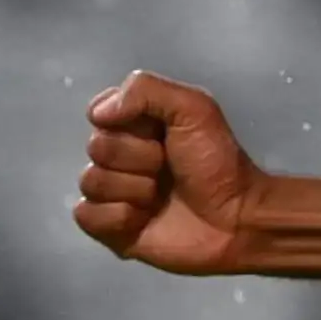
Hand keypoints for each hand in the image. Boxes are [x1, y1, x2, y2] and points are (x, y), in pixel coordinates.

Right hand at [73, 70, 265, 275]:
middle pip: (96, 146)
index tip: (157, 129)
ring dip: (134, 189)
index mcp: (136, 123)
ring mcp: (113, 193)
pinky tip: (144, 220)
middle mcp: (119, 155)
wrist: (234, 219)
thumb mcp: (194, 107)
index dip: (124, 121)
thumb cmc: (217, 161)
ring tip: (160, 196)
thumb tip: (98, 113)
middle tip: (167, 167)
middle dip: (139, 157)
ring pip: (91, 181)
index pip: (99, 110)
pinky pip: (86, 215)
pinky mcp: (110, 229)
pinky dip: (118, 217)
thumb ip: (146, 91)